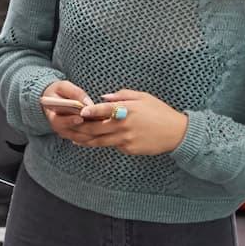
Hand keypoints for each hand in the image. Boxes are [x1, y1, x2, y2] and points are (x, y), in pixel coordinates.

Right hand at [41, 79, 99, 144]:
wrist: (54, 100)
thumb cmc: (58, 91)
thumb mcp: (64, 87)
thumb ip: (75, 93)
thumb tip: (88, 103)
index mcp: (52, 116)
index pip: (59, 122)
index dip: (70, 120)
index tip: (80, 117)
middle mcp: (59, 128)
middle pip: (74, 132)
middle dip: (88, 128)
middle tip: (101, 122)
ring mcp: (67, 133)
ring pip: (82, 138)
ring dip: (94, 133)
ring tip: (105, 125)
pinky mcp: (74, 136)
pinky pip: (86, 139)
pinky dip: (95, 135)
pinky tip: (104, 129)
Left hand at [70, 89, 190, 156]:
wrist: (176, 133)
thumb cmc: (159, 111)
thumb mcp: (142, 97)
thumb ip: (121, 96)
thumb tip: (103, 98)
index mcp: (127, 110)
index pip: (104, 110)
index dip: (90, 111)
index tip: (79, 111)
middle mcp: (124, 126)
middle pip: (96, 129)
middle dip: (81, 128)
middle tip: (69, 127)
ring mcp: (126, 140)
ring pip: (100, 141)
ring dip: (85, 140)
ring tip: (74, 139)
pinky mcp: (129, 149)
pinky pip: (113, 145)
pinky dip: (103, 143)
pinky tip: (93, 141)